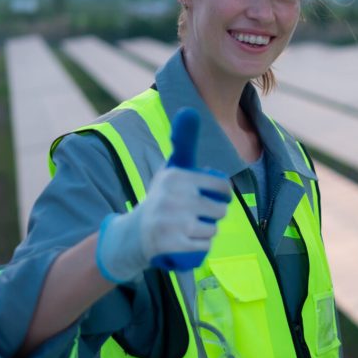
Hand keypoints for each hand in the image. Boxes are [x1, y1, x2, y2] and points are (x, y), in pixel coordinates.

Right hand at [95, 108, 231, 282]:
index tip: (215, 197)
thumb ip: (183, 142)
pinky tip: (187, 241)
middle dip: (214, 214)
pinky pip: (204, 246)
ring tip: (190, 227)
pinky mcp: (171, 245)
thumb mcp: (171, 169)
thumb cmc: (162, 197)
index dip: (223, 194)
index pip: (221, 187)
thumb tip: (189, 111)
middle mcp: (174, 198)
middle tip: (197, 214)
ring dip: (206, 231)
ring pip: (213, 229)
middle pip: (219, 210)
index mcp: (177, 177)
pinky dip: (200, 246)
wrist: (133, 234)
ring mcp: (172, 222)